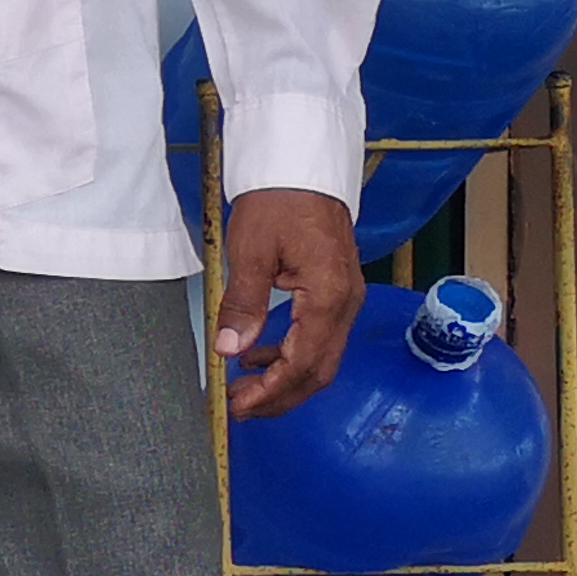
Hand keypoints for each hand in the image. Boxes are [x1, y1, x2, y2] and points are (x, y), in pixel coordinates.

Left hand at [214, 188, 363, 422]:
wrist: (303, 167)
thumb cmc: (278, 201)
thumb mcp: (251, 252)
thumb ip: (244, 304)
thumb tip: (231, 348)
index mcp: (328, 297)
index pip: (302, 364)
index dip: (270, 392)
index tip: (238, 407)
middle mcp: (346, 303)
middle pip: (318, 371)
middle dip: (278, 396)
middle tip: (238, 408)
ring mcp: (346, 299)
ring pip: (321, 358)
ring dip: (282, 379)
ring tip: (240, 386)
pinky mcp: (336, 292)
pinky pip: (319, 337)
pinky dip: (289, 354)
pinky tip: (256, 354)